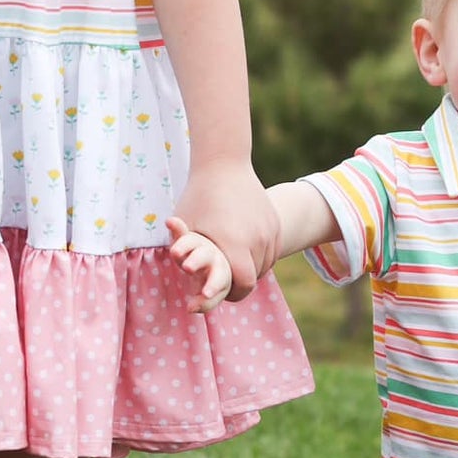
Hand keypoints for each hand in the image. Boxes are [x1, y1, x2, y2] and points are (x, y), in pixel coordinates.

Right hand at [166, 216, 232, 312]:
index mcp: (220, 272)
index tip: (206, 293)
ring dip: (184, 246)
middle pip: (204, 256)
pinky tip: (169, 221)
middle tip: (189, 268)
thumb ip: (204, 304)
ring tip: (175, 252)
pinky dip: (176, 226)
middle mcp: (210, 257)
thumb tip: (190, 308)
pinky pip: (181, 232)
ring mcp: (197, 247)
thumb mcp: (212, 294)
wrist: (215, 259)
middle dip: (197, 261)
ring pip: (192, 243)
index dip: (212, 286)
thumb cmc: (213, 280)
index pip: (218, 279)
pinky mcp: (185, 239)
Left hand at [171, 161, 279, 300]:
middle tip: (224, 283)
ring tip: (234, 268)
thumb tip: (182, 272)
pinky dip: (261, 257)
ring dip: (252, 270)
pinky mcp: (276, 222)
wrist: (224, 163)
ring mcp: (270, 230)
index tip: (219, 293)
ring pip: (266, 265)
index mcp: (234, 243)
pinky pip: (273, 251)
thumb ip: (182, 252)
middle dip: (240, 283)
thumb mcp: (184, 224)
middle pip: (255, 277)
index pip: (243, 285)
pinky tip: (246, 254)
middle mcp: (257, 239)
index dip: (232, 293)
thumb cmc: (198, 196)